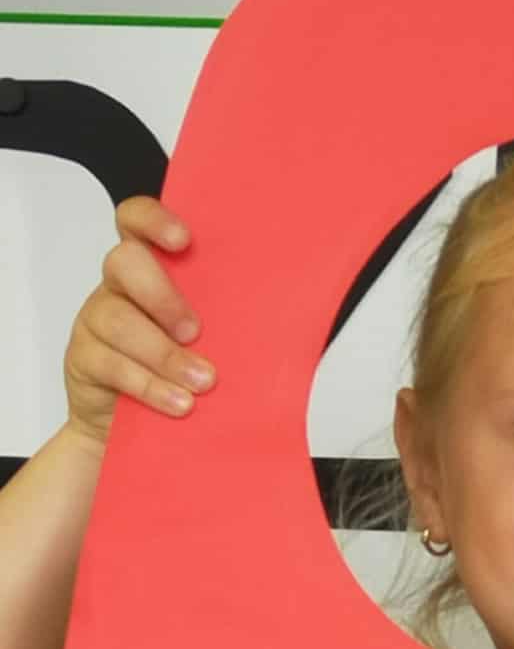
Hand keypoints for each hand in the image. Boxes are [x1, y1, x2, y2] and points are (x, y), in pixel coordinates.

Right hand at [60, 198, 215, 455]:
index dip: (153, 220)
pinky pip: (111, 365)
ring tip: (202, 383)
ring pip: (118, 320)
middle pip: (124, 263)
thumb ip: (231, 320)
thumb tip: (293, 321)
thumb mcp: (214, 339)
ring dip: (164, 354)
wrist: (140, 428)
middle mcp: (119, 286)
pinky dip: (149, 386)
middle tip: (196, 332)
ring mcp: (98, 319)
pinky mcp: (85, 359)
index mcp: (152, 267)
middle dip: (162, 296)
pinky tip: (178, 403)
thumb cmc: (186, 370)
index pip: (136, 221)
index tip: (183, 241)